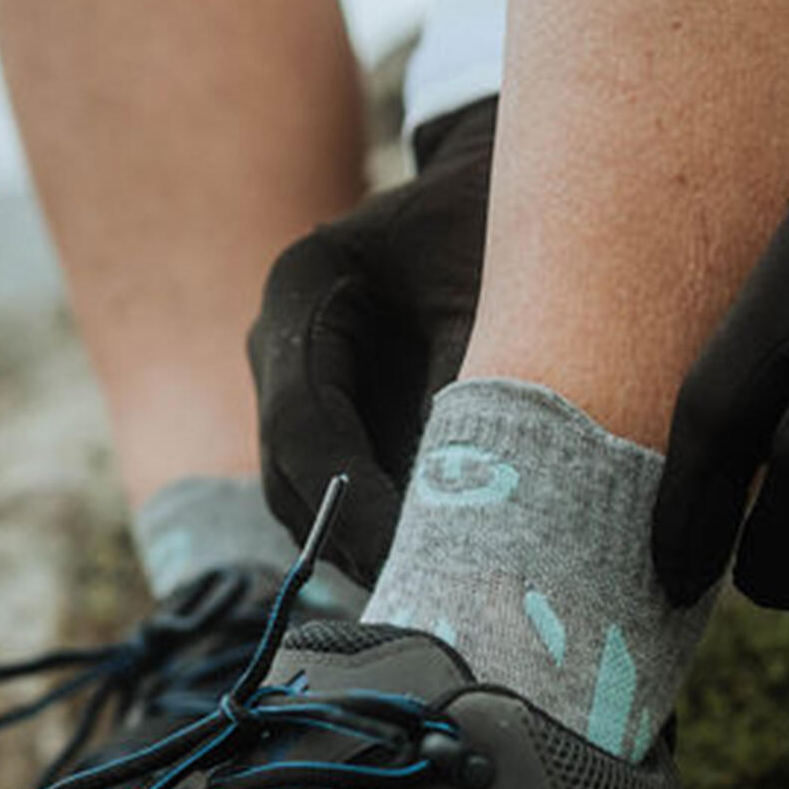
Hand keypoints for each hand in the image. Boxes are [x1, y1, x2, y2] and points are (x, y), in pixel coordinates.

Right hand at [250, 98, 494, 584]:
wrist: (506, 187)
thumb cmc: (502, 222)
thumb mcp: (496, 292)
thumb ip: (476, 389)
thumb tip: (478, 509)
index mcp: (303, 289)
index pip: (305, 427)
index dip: (354, 506)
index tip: (413, 559)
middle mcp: (282, 343)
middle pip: (294, 477)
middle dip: (359, 542)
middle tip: (434, 601)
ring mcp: (302, 386)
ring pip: (312, 499)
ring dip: (371, 551)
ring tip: (448, 599)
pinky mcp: (339, 420)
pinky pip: (345, 495)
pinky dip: (389, 535)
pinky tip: (452, 573)